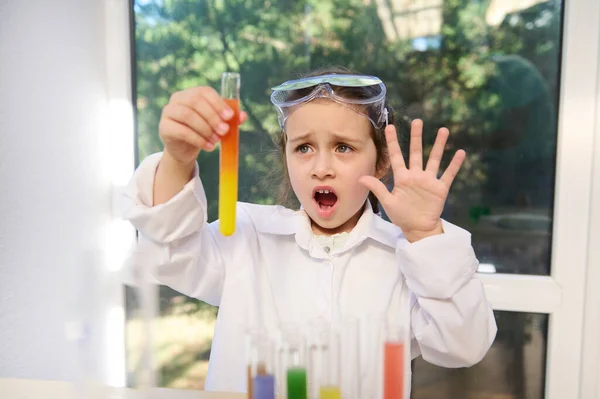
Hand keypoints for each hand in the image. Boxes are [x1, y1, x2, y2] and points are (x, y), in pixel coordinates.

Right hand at [159, 86, 247, 166]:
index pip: (204, 91)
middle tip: (224, 131)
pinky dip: (198, 140)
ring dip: (205, 129)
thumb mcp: (217, 124)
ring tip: (216, 140)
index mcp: (191, 93)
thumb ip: (230, 119)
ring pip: (187, 115)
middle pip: (195, 101)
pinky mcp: (164, 127)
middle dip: (213, 117)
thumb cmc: (203, 132)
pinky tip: (209, 147)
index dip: (218, 102)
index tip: (229, 116)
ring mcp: (168, 112)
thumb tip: (243, 116)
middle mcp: (178, 99)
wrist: (185, 150)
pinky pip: (181, 131)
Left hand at [359, 119, 465, 242]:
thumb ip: (377, 188)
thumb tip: (361, 178)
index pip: (396, 156)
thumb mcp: (388, 202)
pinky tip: (461, 152)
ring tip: (443, 130)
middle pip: (416, 152)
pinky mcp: (440, 188)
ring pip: (434, 159)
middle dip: (417, 137)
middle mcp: (415, 175)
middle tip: (418, 121)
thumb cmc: (401, 216)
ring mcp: (428, 181)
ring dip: (439, 145)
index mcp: (402, 178)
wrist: (418, 229)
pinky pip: (448, 174)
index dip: (393, 142)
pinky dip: (455, 164)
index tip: (390, 127)